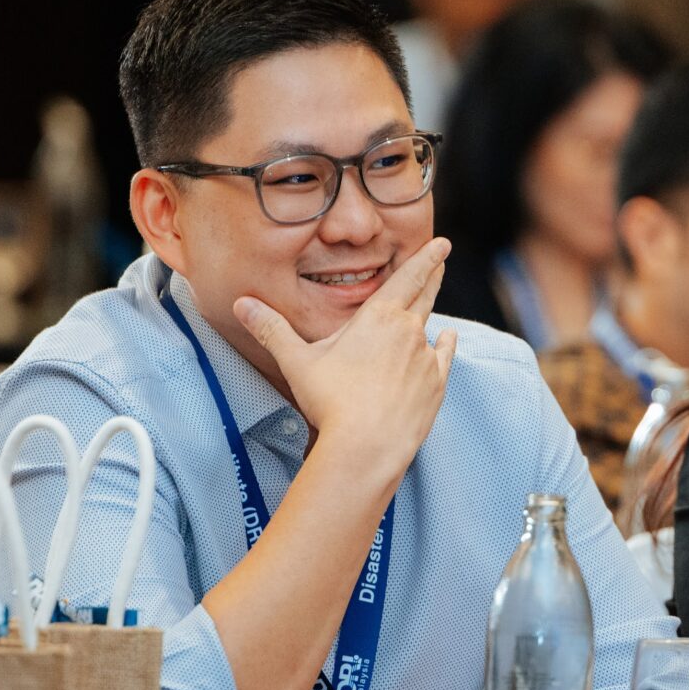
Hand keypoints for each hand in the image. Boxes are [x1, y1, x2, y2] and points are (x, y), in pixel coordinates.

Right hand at [235, 239, 457, 483]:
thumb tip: (241, 303)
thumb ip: (271, 329)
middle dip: (433, 273)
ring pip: (430, 328)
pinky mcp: (436, 386)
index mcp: (378, 317)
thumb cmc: (330, 401)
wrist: (366, 446)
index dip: (425, 258)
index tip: (442, 243)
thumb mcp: (296, 361)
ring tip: (432, 303)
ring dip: (428, 315)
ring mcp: (425, 359)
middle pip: (424, 294)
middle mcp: (409, 331)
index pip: (407, 277)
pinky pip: (444, 357)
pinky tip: (447, 338)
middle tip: (443, 255)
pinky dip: (446, 345)